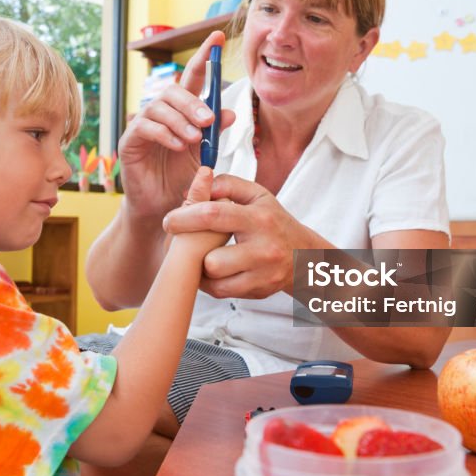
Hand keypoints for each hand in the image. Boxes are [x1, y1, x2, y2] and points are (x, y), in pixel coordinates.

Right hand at [118, 31, 234, 220]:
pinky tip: (178, 146)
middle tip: (208, 121)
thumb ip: (216, 134)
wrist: (162, 209)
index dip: (205, 56)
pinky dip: (164, 133)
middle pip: (175, 90)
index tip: (218, 36)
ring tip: (194, 138)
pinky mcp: (130, 141)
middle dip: (193, 102)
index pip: (194, 78)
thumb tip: (231, 111)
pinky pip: (145, 126)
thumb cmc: (183, 181)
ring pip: (160, 106)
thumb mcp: (206, 157)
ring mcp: (144, 125)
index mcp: (183, 112)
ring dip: (181, 120)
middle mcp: (162, 113)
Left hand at [162, 174, 323, 298]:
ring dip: (202, 267)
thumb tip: (201, 184)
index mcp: (259, 218)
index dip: (185, 218)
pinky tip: (213, 269)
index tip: (170, 221)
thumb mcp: (257, 195)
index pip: (214, 215)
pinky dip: (210, 281)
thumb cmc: (273, 221)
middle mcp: (263, 248)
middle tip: (187, 241)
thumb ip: (228, 184)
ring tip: (204, 255)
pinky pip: (220, 291)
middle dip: (193, 250)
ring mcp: (262, 273)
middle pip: (210, 258)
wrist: (305, 256)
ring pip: (214, 276)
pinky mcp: (259, 290)